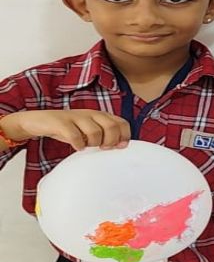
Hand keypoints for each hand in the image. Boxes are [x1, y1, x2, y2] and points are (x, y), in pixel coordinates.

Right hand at [0, 109, 129, 150]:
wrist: (41, 121)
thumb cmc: (70, 128)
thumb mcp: (90, 130)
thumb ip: (105, 134)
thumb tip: (122, 146)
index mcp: (101, 115)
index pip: (122, 123)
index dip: (124, 136)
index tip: (119, 147)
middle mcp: (91, 114)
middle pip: (111, 127)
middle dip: (110, 141)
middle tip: (101, 148)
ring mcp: (76, 117)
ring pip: (95, 132)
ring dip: (93, 143)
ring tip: (87, 145)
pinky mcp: (61, 122)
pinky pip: (75, 135)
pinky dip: (78, 144)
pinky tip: (77, 147)